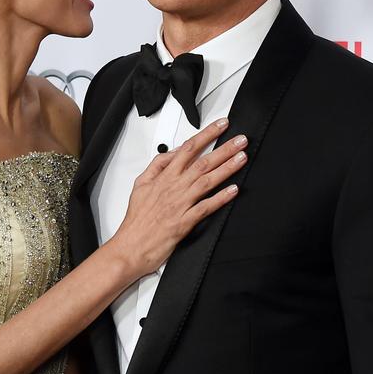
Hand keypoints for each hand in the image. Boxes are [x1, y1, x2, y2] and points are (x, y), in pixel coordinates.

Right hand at [107, 118, 244, 280]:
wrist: (131, 247)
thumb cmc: (137, 219)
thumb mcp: (141, 184)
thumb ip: (158, 165)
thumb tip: (173, 151)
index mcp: (164, 177)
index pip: (188, 149)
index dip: (207, 135)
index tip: (221, 126)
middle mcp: (174, 188)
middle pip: (202, 162)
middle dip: (224, 149)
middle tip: (240, 140)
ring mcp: (180, 205)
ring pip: (207, 181)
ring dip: (227, 168)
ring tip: (242, 158)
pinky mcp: (185, 222)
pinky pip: (205, 207)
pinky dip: (220, 198)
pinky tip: (233, 190)